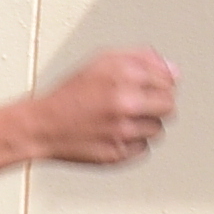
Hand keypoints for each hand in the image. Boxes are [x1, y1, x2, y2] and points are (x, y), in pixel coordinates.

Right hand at [17, 49, 178, 167]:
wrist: (40, 127)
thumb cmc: (70, 94)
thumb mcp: (101, 62)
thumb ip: (141, 59)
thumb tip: (174, 71)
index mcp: (124, 75)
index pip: (168, 80)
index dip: (159, 83)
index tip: (146, 88)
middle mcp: (125, 102)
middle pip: (169, 106)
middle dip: (157, 105)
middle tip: (137, 106)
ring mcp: (123, 130)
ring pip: (158, 130)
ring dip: (144, 126)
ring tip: (119, 121)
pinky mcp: (118, 154)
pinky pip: (143, 149)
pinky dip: (132, 144)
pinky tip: (113, 136)